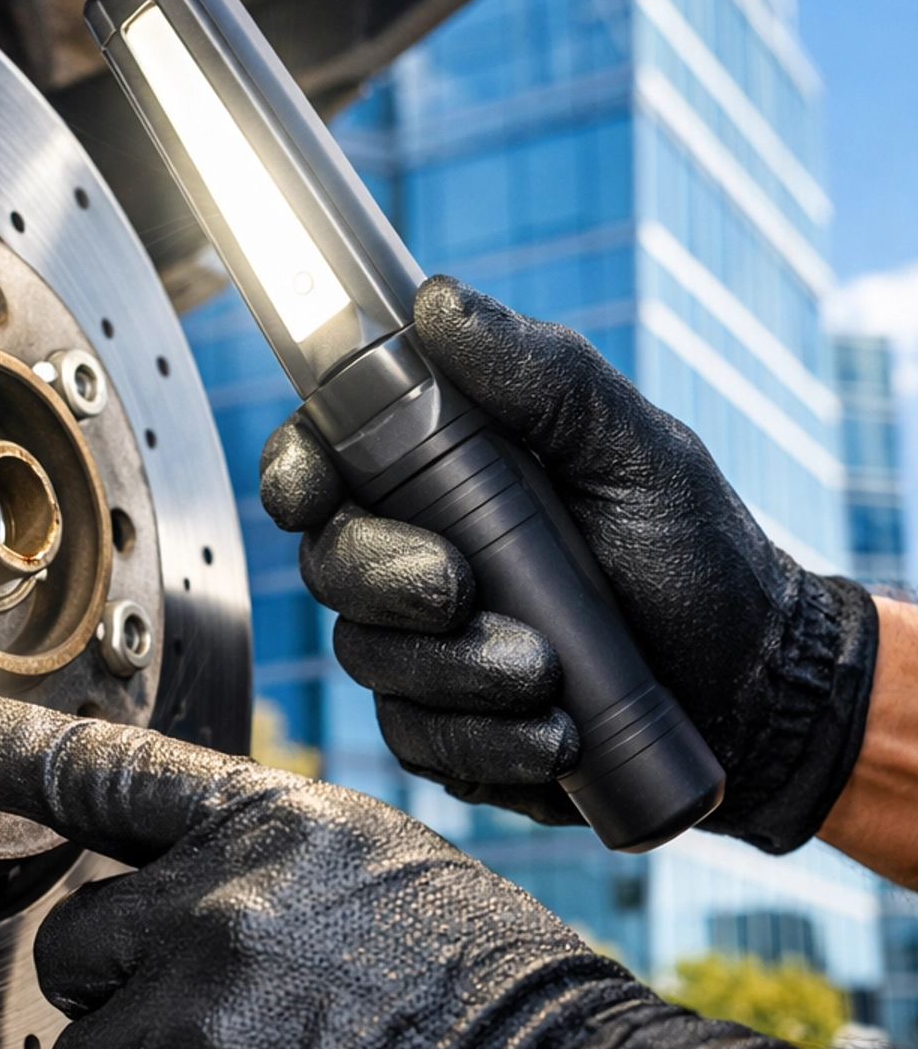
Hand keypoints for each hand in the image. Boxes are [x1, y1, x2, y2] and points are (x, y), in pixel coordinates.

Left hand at [0, 692, 782, 1048]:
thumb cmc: (511, 1026)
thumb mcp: (401, 892)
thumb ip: (274, 889)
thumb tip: (181, 930)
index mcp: (272, 835)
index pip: (108, 779)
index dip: (7, 754)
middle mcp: (211, 915)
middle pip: (73, 960)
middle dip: (123, 1015)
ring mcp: (186, 1033)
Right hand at [261, 276, 877, 853]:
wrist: (755, 687)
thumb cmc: (694, 554)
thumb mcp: (634, 449)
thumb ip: (544, 374)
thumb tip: (437, 301)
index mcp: (444, 478)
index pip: (324, 463)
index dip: (294, 474)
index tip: (312, 493)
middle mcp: (417, 561)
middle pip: (329, 567)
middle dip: (386, 580)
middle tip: (461, 589)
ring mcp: (429, 654)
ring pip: (373, 664)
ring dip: (456, 673)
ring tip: (549, 675)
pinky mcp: (455, 736)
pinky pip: (423, 747)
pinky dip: (486, 744)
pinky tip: (555, 735)